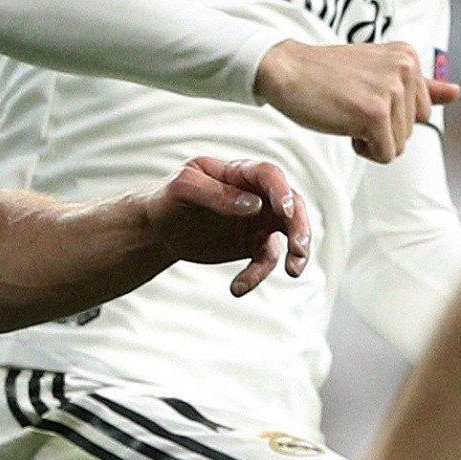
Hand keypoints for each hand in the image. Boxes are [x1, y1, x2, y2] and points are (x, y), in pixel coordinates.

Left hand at [152, 154, 313, 294]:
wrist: (160, 227)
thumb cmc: (170, 198)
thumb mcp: (185, 189)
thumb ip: (216, 193)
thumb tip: (252, 205)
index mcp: (239, 172)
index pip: (269, 175)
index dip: (281, 191)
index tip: (285, 210)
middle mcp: (256, 194)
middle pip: (291, 204)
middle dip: (300, 226)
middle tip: (299, 249)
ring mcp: (258, 219)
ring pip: (288, 233)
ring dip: (296, 253)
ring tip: (293, 271)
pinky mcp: (252, 244)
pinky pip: (264, 259)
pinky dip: (256, 275)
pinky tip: (237, 288)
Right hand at [256, 39, 449, 163]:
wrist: (286, 70)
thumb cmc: (327, 76)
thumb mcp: (377, 73)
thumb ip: (420, 85)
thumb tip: (457, 93)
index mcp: (409, 56)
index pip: (422, 112)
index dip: (390, 115)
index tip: (362, 94)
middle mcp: (405, 68)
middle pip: (411, 130)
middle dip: (381, 129)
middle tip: (350, 103)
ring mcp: (391, 90)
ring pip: (399, 145)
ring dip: (370, 139)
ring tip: (346, 111)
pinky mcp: (374, 113)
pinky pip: (384, 154)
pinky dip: (363, 149)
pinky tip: (343, 124)